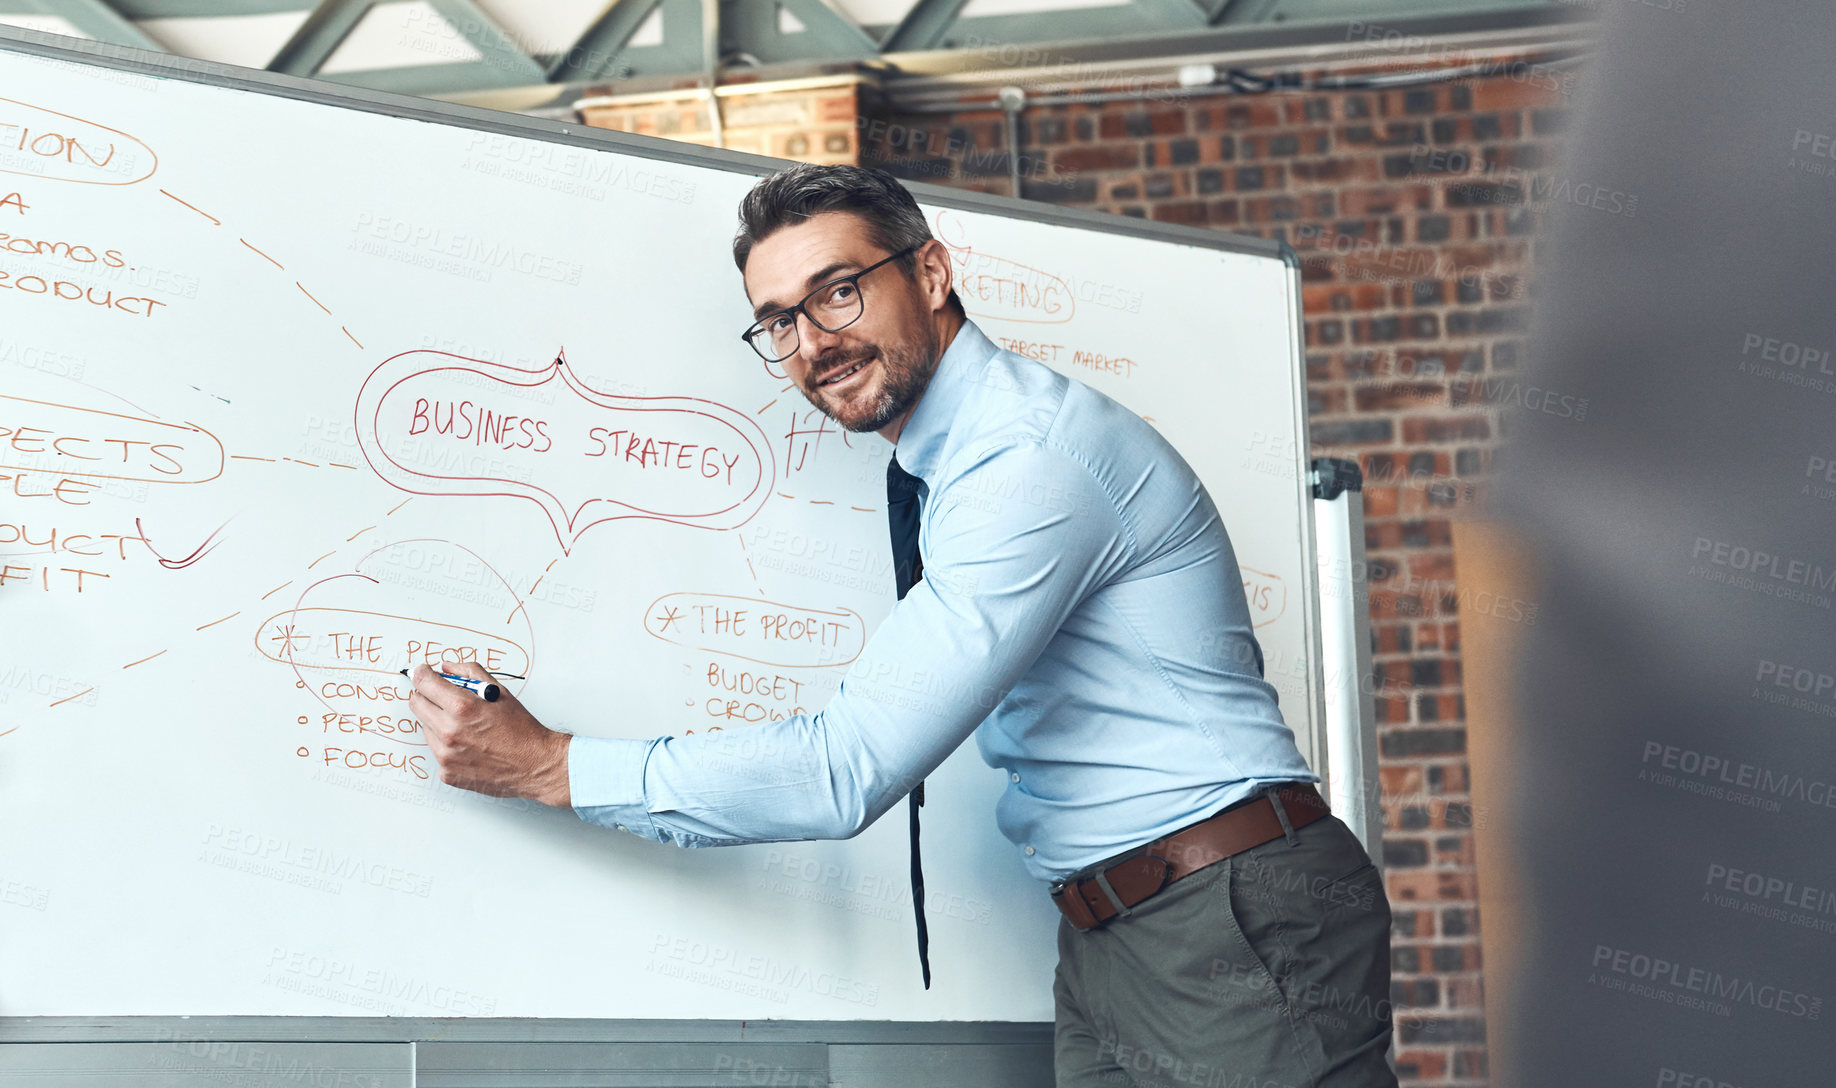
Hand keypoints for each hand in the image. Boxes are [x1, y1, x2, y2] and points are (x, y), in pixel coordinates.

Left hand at [408, 662, 571, 806]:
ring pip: (425, 728)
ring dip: (437, 721)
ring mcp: (446, 755)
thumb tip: (447, 667)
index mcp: (462, 707)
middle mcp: (449, 731)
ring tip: (464, 724)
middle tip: (441, 696)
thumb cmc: (521, 730)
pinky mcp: (447, 772)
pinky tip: (467, 744)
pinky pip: (436, 750)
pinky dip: (446, 744)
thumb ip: (470, 673)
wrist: (534, 765)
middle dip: (426, 695)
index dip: (421, 673)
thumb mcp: (499, 692)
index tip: (423, 672)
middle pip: (416, 704)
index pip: (423, 682)